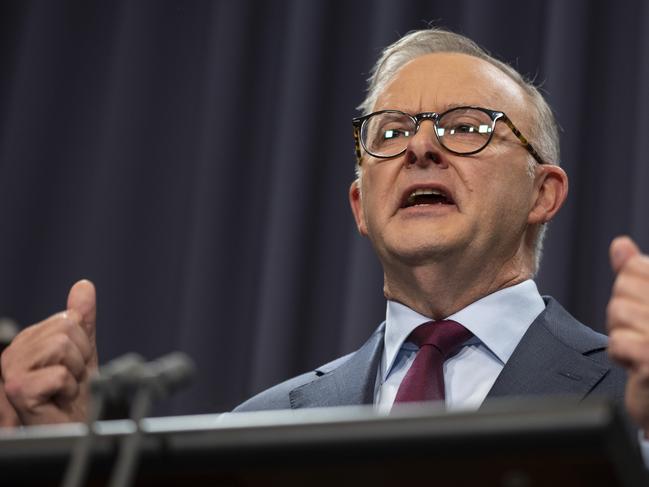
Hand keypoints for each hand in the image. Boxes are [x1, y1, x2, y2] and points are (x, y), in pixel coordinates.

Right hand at [1, 280, 97, 424]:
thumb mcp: (83, 352)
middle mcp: (14, 352)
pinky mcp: (16, 390)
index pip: (68, 318)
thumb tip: (83, 285)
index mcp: (29, 340)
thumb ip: (82, 320)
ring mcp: (11, 371)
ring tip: (64, 389)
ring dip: (74, 372)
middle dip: (80, 356)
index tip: (75, 366)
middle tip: (70, 379)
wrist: (69, 431)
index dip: (83, 343)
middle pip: (66, 328)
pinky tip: (58, 400)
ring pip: (62, 346)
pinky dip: (68, 389)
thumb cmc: (73, 398)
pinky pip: (60, 373)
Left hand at [607, 236, 648, 432]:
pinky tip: (641, 365)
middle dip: (624, 313)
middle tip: (645, 334)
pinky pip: (618, 342)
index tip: (647, 312)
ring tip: (645, 349)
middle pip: (623, 288)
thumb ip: (639, 275)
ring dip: (623, 334)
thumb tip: (619, 245)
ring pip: (618, 312)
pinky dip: (623, 355)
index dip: (631, 290)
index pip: (636, 267)